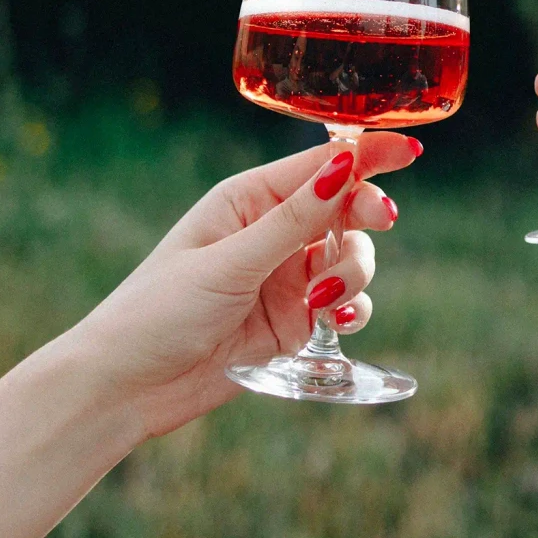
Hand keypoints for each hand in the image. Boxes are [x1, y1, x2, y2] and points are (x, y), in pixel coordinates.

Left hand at [72, 134, 415, 438]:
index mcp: (248, 200)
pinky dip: (353, 309)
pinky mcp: (292, 322)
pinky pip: (345, 305)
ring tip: (324, 302)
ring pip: (351, 257)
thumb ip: (293, 220)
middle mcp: (271, 232)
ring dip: (354, 273)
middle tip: (381, 223)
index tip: (410, 150)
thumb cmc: (158, 311)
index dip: (367, 154)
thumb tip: (345, 164)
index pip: (319, 165)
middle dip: (366, 215)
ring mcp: (285, 278)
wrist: (126, 388)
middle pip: (345, 208)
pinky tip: (340, 320)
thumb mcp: (229, 262)